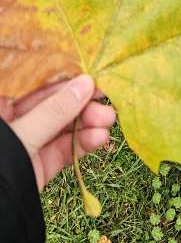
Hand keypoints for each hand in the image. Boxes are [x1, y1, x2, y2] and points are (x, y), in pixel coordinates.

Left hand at [0, 75, 115, 190]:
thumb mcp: (22, 134)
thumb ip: (54, 111)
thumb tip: (86, 83)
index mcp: (1, 105)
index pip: (36, 83)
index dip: (65, 78)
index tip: (93, 76)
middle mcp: (13, 121)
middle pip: (53, 104)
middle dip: (81, 104)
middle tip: (106, 104)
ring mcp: (26, 144)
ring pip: (62, 127)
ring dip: (87, 124)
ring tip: (108, 122)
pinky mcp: (38, 166)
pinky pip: (63, 150)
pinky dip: (83, 144)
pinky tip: (99, 139)